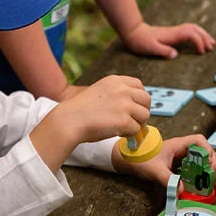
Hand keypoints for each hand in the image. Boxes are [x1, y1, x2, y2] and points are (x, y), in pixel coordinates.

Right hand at [31, 76, 149, 163]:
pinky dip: (129, 134)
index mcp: (115, 81)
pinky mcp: (124, 121)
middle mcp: (122, 90)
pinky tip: (118, 133)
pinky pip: (137, 129)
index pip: (139, 85)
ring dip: (136, 124)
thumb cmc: (80, 110)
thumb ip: (117, 93)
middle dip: (142, 111)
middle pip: (146, 99)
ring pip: (144, 115)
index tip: (134, 107)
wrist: (69, 121)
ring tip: (123, 128)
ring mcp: (124, 105)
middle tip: (134, 120)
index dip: (139, 98)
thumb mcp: (100, 91)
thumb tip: (135, 105)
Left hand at [113, 134, 215, 193]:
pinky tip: (195, 186)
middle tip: (209, 177)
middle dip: (209, 163)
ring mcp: (179, 157)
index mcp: (178, 144)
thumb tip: (181, 190)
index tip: (208, 163)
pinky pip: (191, 168)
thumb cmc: (141, 159)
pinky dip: (195, 176)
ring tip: (205, 183)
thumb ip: (168, 179)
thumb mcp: (155, 170)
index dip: (207, 150)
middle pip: (202, 151)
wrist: (128, 161)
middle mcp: (180, 149)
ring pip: (198, 160)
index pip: (199, 140)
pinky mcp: (176, 165)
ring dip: (203, 170)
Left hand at [122, 22, 215, 58]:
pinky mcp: (172, 33)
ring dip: (203, 34)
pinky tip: (199, 41)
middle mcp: (175, 31)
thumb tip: (175, 54)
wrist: (134, 32)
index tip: (202, 52)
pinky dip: (197, 35)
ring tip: (211, 43)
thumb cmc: (141, 42)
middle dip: (205, 37)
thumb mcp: (150, 48)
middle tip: (212, 47)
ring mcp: (174, 31)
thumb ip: (163, 51)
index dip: (198, 42)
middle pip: (195, 29)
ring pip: (193, 29)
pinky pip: (189, 31)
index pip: (190, 35)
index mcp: (172, 35)